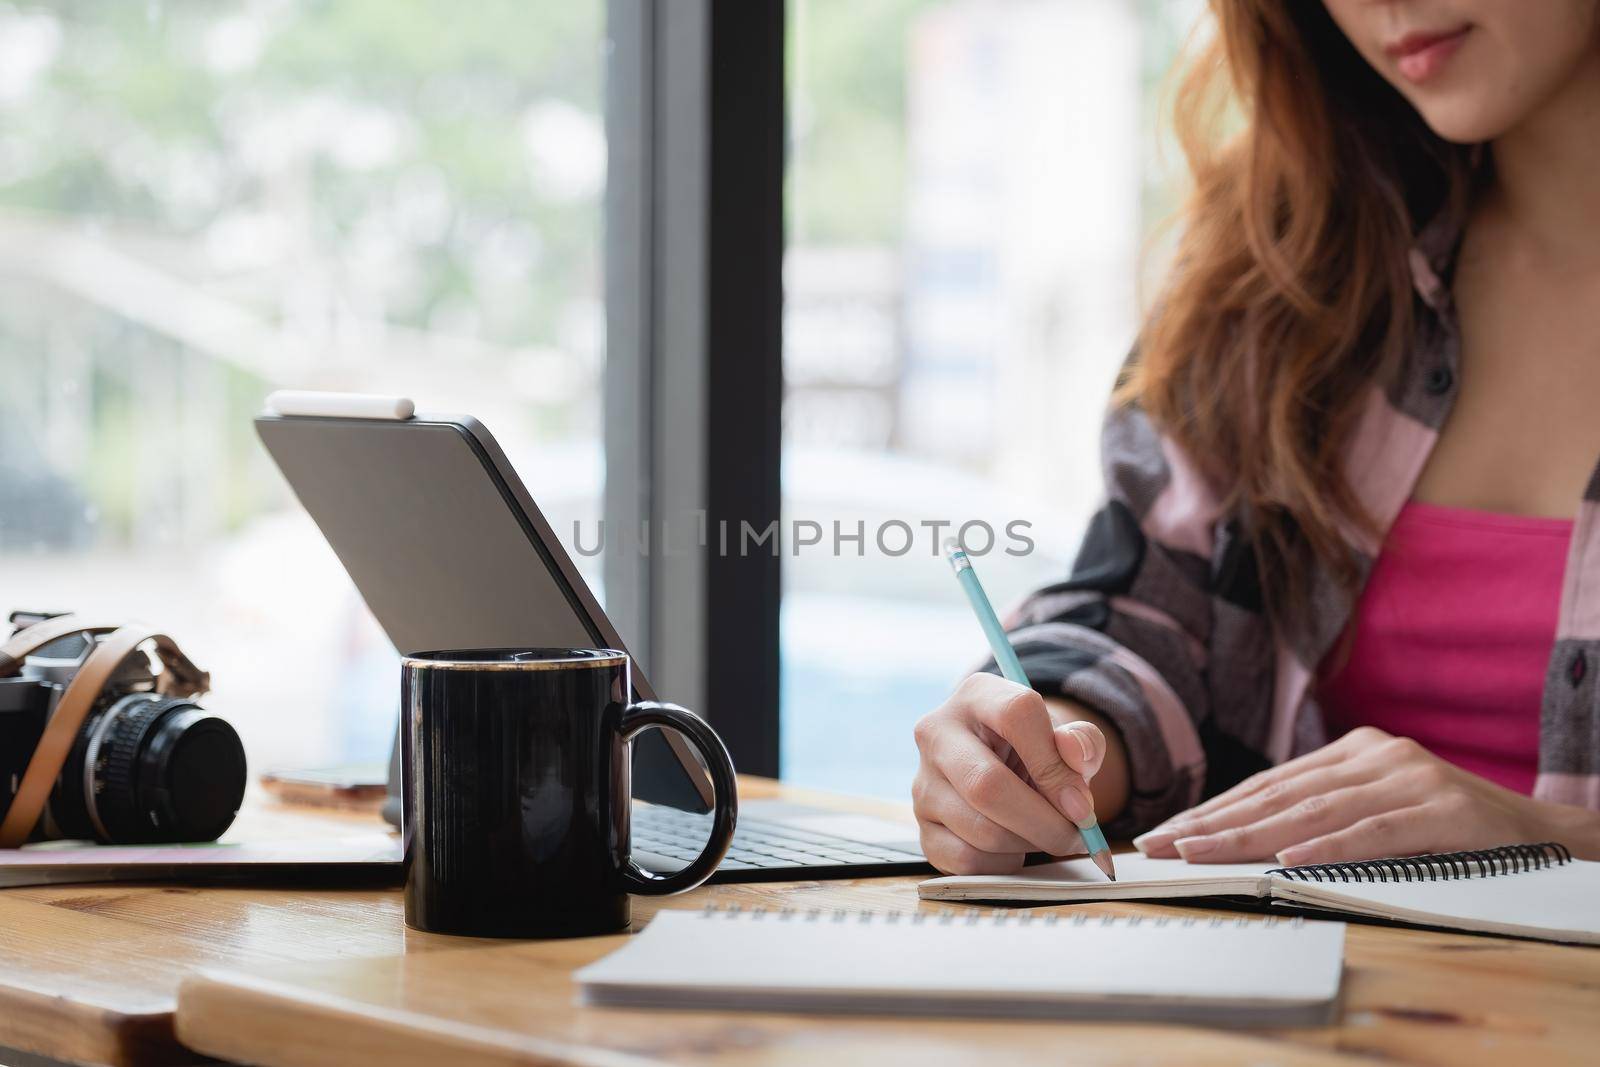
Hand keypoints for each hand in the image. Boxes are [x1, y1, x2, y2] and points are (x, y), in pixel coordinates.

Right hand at [912, 673, 1106, 874]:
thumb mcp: (1066, 738)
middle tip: (1075, 836)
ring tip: (1047, 834)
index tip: (1080, 803)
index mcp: (976, 695)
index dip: (1054, 764)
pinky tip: (1015, 847)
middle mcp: (937, 733)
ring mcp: (923, 782)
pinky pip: (967, 859)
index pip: (1015, 715)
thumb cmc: (1036, 752)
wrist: (1003, 770)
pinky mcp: (923, 827)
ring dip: (1029, 844)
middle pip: (987, 785)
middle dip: (1044, 821)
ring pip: (981, 830)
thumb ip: (1083, 741)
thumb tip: (1075, 754)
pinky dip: (1004, 863)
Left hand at [1134, 726, 1558, 864]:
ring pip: (1314, 812)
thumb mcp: (1378, 810)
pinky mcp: (1441, 810)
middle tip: (1162, 845)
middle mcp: (1375, 757)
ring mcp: (1409, 779)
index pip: (1268, 784)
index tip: (1165, 834)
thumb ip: (1322, 815)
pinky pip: (1374, 832)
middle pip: (1279, 795)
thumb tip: (1239, 839)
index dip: (1214, 810)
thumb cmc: (1445, 829)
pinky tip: (1288, 862)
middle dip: (1214, 823)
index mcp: (1353, 752)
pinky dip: (1328, 847)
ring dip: (1251, 836)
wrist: (1540, 833)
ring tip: (1202, 851)